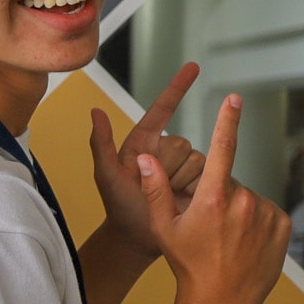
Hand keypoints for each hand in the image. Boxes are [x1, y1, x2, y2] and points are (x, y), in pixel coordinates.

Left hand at [91, 62, 205, 257]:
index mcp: (143, 142)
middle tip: (150, 186)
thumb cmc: (117, 206)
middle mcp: (165, 150)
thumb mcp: (105, 175)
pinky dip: (194, 187)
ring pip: (196, 159)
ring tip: (163, 195)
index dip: (177, 87)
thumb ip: (100, 144)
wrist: (138, 237)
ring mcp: (184, 166)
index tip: (194, 66)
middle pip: (181, 142)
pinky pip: (208, 174)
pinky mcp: (201, 182)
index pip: (163, 109)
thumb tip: (95, 111)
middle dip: (166, 166)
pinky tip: (180, 200)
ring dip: (179, 179)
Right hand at [138, 95, 290, 303]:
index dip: (227, 120)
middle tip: (207, 227)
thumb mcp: (164, 227)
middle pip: (230, 181)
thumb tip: (145, 158)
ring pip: (248, 198)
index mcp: (212, 197)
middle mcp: (243, 201)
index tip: (234, 98)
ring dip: (237, 211)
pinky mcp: (282, 226)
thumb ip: (155, 188)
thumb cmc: (188, 265)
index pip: (222, 147)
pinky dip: (256, 222)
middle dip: (218, 195)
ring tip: (226, 240)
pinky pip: (266, 212)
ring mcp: (266, 214)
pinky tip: (244, 243)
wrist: (221, 301)